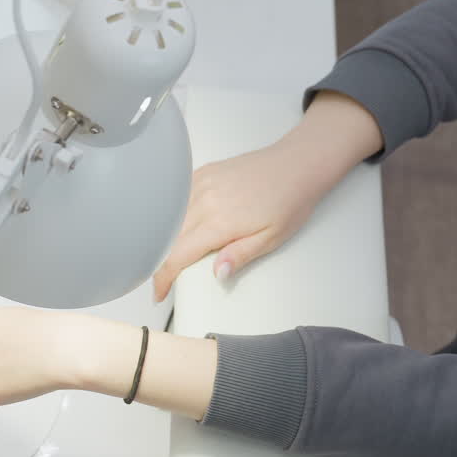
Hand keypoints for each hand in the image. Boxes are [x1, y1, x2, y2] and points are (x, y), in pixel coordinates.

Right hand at [152, 91, 382, 301]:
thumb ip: (239, 256)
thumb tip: (216, 274)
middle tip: (169, 277)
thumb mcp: (271, 238)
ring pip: (171, 218)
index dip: (163, 277)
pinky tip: (187, 223)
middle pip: (169, 239)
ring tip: (178, 252)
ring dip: (169, 239)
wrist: (296, 165)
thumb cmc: (289, 200)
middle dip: (164, 261)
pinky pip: (179, 198)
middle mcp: (205, 201)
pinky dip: (177, 215)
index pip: (177, 256)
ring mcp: (201, 184)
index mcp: (220, 222)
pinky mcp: (203, 173)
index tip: (160, 291)